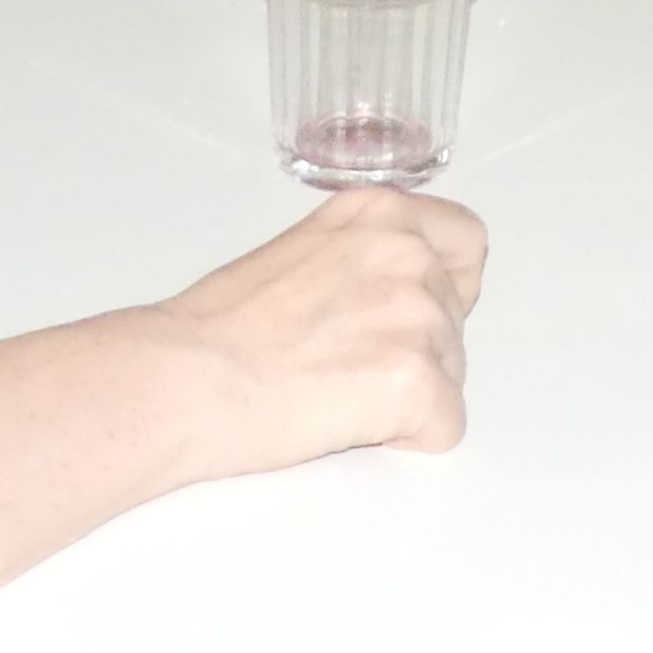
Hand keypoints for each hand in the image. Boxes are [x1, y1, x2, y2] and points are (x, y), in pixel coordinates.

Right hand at [155, 186, 487, 477]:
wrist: (186, 376)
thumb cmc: (218, 328)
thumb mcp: (303, 252)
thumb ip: (361, 260)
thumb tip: (382, 295)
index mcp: (378, 213)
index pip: (466, 242)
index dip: (445, 288)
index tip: (413, 314)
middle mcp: (406, 251)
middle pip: (454, 318)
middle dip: (415, 350)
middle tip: (345, 368)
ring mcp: (415, 313)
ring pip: (452, 372)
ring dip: (408, 394)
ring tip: (335, 394)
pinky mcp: (413, 378)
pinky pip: (446, 425)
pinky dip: (411, 438)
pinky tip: (350, 426)